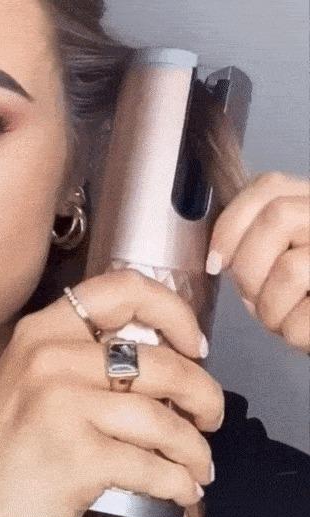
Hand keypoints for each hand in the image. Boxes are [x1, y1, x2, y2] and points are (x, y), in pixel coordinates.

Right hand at [0, 270, 223, 516]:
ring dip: (194, 446)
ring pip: (163, 417)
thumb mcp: (34, 381)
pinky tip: (181, 489)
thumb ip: (86, 358)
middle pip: (159, 361)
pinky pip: (153, 464)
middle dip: (203, 392)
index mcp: (42, 331)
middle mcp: (49, 357)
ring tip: (197, 463)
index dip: (174, 312)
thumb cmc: (9, 447)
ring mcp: (60, 405)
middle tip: (209, 415)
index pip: (123, 289)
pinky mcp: (76, 456)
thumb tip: (168, 359)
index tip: (193, 346)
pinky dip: (178, 480)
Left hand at [205, 171, 309, 352]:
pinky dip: (292, 332)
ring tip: (282, 316)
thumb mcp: (279, 258)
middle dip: (248, 267)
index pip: (268, 185)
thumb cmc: (304, 297)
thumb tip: (219, 255)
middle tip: (252, 295)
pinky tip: (304, 329)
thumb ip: (256, 241)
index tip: (216, 262)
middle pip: (277, 217)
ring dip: (269, 307)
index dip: (231, 224)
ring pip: (290, 268)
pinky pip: (303, 317)